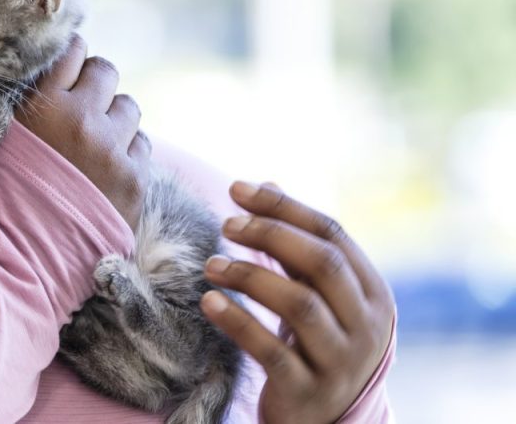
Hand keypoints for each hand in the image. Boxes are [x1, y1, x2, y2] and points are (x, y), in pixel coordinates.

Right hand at [14, 36, 148, 229]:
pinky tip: (106, 170)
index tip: (68, 71)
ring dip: (114, 118)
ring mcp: (111, 148)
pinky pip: (142, 143)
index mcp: (40, 106)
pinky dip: (127, 152)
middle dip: (96, 84)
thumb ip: (19, 108)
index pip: (70, 50)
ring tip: (96, 142)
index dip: (70, 57)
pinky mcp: (134, 178)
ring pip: (129, 106)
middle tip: (83, 106)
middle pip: (105, 71)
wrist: (22, 263)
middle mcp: (79, 119)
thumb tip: (38, 80)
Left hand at [201, 182, 394, 423]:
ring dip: (249, 276)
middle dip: (269, 235)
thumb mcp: (319, 293)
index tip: (236, 190)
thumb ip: (296, 244)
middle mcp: (366, 325)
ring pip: (299, 304)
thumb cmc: (318, 342)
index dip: (282, 207)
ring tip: (210, 265)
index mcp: (372, 291)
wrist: (329, 423)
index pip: (331, 234)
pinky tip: (209, 302)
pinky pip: (272, 351)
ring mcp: (341, 361)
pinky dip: (238, 322)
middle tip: (226, 224)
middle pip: (321, 263)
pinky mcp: (309, 391)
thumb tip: (265, 182)